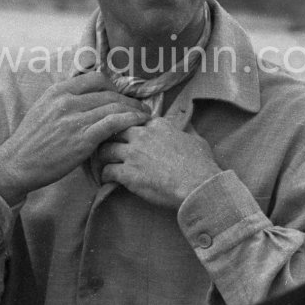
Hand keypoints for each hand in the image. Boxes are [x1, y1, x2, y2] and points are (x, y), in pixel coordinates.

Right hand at [0, 72, 149, 204]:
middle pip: (108, 91)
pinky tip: (139, 123)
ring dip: (134, 109)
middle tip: (139, 106)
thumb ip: (64, 100)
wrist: (18, 163)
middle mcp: (67, 100)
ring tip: (145, 115)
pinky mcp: (83, 138)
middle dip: (128, 98)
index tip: (121, 95)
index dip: (113, 85)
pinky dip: (130, 120)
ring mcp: (75, 118)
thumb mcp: (44, 109)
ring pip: (114, 105)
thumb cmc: (32, 141)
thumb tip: (86, 96)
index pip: (95, 78)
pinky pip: (114, 122)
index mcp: (58, 90)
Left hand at [97, 118, 220, 208]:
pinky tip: (106, 180)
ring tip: (103, 164)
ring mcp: (133, 153)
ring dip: (103, 157)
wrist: (198, 184)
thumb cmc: (201, 164)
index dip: (128, 129)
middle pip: (114, 131)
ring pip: (105, 149)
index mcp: (158, 125)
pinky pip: (107, 170)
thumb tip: (188, 126)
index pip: (134, 120)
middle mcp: (142, 135)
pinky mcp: (128, 172)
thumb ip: (187, 130)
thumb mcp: (196, 139)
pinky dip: (104, 176)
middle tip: (108, 148)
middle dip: (110, 139)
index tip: (126, 137)